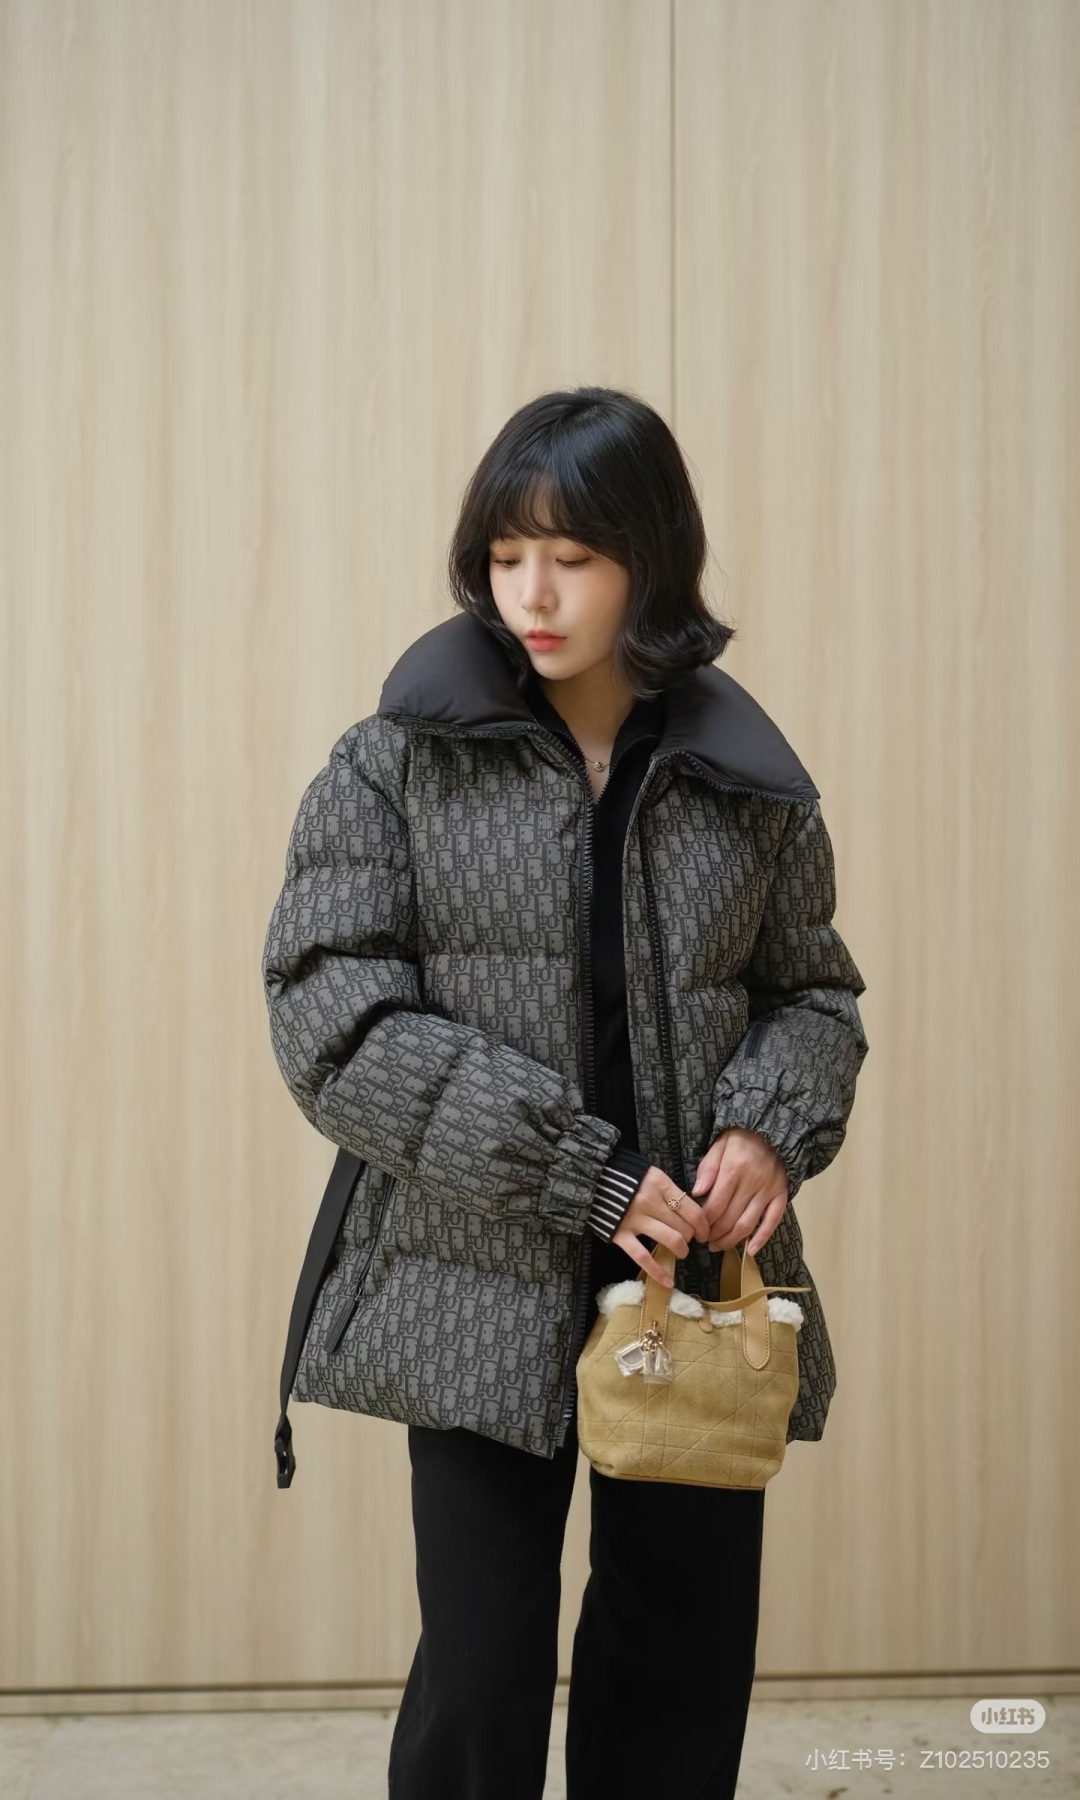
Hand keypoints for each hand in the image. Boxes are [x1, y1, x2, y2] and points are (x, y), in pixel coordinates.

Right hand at [611, 1166, 708, 1286]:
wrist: (595, 1178)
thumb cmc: (629, 1177)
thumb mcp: (653, 1175)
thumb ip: (671, 1191)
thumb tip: (692, 1213)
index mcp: (660, 1185)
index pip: (692, 1210)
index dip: (703, 1226)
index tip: (704, 1232)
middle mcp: (650, 1202)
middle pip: (683, 1227)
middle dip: (690, 1237)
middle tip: (689, 1239)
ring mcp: (635, 1220)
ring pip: (670, 1240)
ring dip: (681, 1250)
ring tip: (681, 1252)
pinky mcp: (620, 1235)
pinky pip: (642, 1257)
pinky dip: (657, 1271)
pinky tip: (668, 1282)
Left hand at [688, 1128, 788, 1255]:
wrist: (774, 1128)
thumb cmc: (742, 1137)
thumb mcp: (719, 1145)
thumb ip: (708, 1168)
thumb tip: (697, 1193)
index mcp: (734, 1170)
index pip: (715, 1204)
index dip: (704, 1221)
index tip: (695, 1229)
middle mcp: (752, 1183)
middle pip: (730, 1218)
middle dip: (714, 1234)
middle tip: (704, 1242)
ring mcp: (769, 1191)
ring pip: (748, 1224)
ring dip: (731, 1240)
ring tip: (718, 1247)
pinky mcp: (782, 1195)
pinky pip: (773, 1221)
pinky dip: (762, 1238)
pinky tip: (750, 1251)